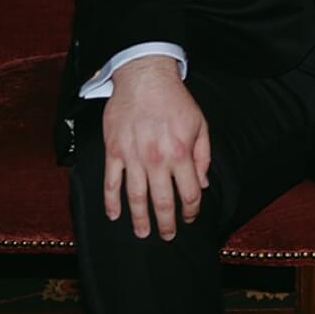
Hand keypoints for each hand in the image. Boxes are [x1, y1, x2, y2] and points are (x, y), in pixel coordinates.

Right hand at [102, 55, 210, 240]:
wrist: (145, 77)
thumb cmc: (175, 100)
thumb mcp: (200, 124)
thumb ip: (203, 156)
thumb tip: (203, 184)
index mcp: (181, 152)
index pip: (190, 192)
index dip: (192, 210)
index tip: (190, 217)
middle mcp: (157, 159)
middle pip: (163, 201)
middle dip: (167, 223)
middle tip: (167, 236)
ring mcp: (133, 156)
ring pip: (136, 197)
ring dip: (140, 219)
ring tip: (143, 233)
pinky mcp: (114, 151)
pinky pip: (111, 182)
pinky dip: (111, 201)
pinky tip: (114, 215)